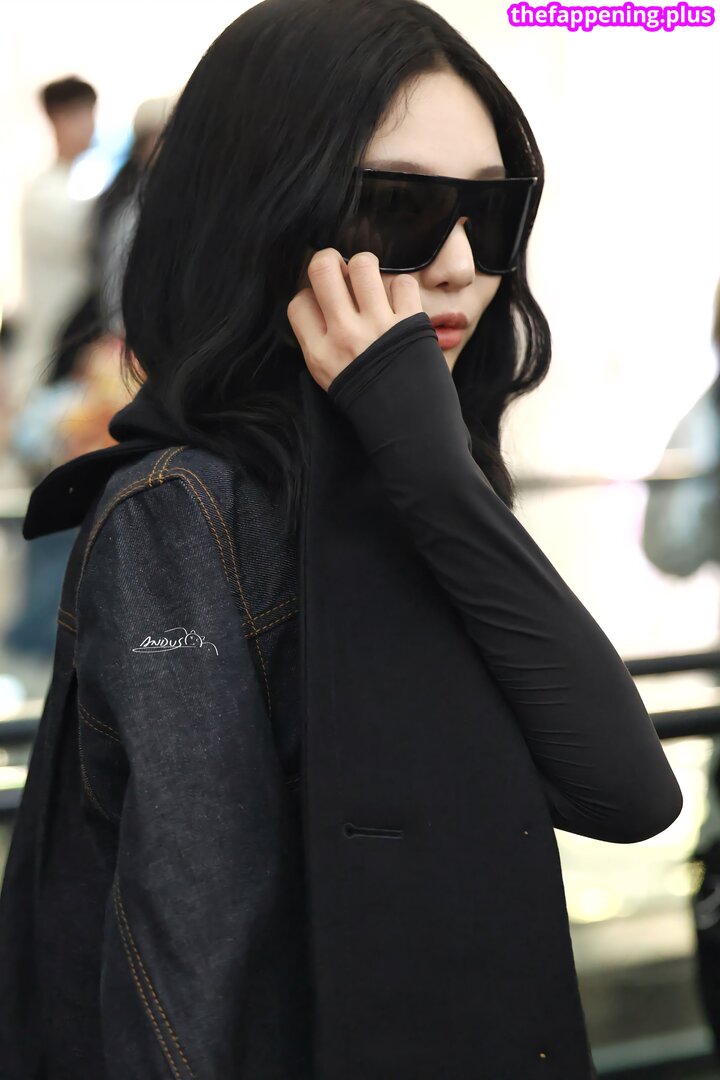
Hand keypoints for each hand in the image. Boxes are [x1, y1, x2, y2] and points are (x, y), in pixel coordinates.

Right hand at [286, 248, 422, 391]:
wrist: (410, 428)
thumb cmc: (367, 400)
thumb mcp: (328, 377)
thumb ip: (318, 340)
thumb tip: (318, 299)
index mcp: (320, 352)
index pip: (299, 302)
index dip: (309, 296)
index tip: (322, 305)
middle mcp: (345, 335)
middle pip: (322, 267)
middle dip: (330, 261)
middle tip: (340, 273)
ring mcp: (379, 328)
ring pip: (363, 264)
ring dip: (366, 268)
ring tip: (370, 283)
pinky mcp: (411, 324)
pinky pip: (403, 282)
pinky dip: (401, 289)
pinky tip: (398, 304)